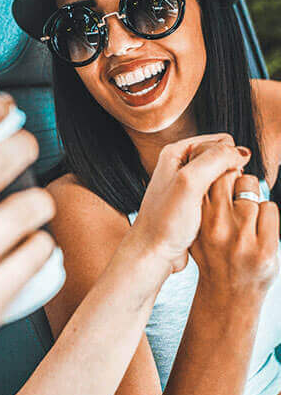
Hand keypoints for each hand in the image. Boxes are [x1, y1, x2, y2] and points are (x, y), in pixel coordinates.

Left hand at [133, 134, 251, 272]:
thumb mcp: (189, 183)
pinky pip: (219, 196)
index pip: (220, 142)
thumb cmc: (165, 220)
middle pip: (223, 160)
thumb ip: (214, 160)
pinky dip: (222, 204)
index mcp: (176, 152)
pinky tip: (211, 216)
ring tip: (209, 208)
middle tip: (212, 196)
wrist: (154, 252)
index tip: (215, 181)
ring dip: (225, 192)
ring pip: (223, 179)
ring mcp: (187, 183)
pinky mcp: (193, 201)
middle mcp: (180, 164)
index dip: (226, 160)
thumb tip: (240, 152)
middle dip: (227, 176)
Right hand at [190, 170, 278, 298]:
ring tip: (247, 218)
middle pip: (231, 176)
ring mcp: (242, 237)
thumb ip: (201, 204)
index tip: (221, 171)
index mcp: (198, 218)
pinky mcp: (264, 248)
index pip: (209, 174)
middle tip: (237, 193)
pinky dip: (268, 215)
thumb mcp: (197, 230)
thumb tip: (212, 168)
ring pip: (252, 191)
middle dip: (236, 179)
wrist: (227, 295)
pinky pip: (271, 209)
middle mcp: (218, 225)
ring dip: (252, 199)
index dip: (217, 168)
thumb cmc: (213, 257)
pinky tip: (259, 229)